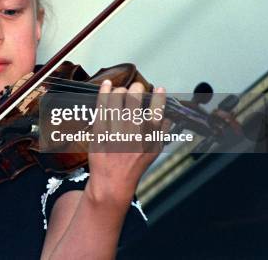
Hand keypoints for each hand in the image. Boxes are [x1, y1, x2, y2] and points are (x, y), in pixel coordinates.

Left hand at [87, 80, 168, 203]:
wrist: (111, 182)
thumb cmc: (133, 166)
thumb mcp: (154, 152)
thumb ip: (162, 133)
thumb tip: (168, 115)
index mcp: (148, 141)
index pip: (157, 115)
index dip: (159, 98)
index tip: (159, 88)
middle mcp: (132, 137)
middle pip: (133, 103)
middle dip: (136, 88)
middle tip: (136, 86)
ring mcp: (113, 135)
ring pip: (115, 102)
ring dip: (119, 90)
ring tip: (122, 90)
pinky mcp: (98, 134)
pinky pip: (100, 108)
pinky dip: (103, 93)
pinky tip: (106, 85)